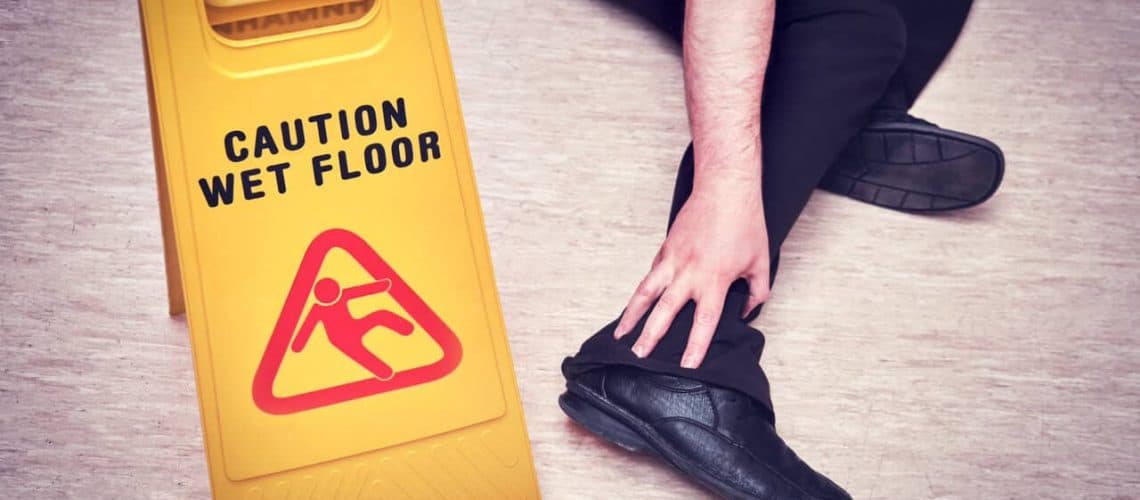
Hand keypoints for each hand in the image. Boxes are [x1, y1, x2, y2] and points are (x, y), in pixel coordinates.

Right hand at [614, 173, 769, 368]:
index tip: (686, 367)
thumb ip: (757, 292)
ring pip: (645, 292)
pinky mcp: (666, 248)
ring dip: (631, 314)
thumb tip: (746, 311)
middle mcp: (689, 273)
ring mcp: (673, 259)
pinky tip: (636, 304)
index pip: (703, 323)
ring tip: (620, 334)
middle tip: (638, 355)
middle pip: (664, 312)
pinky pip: (651, 274)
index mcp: (714, 280)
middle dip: (649, 336)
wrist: (725, 188)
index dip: (694, 347)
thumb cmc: (744, 222)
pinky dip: (642, 291)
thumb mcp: (760, 261)